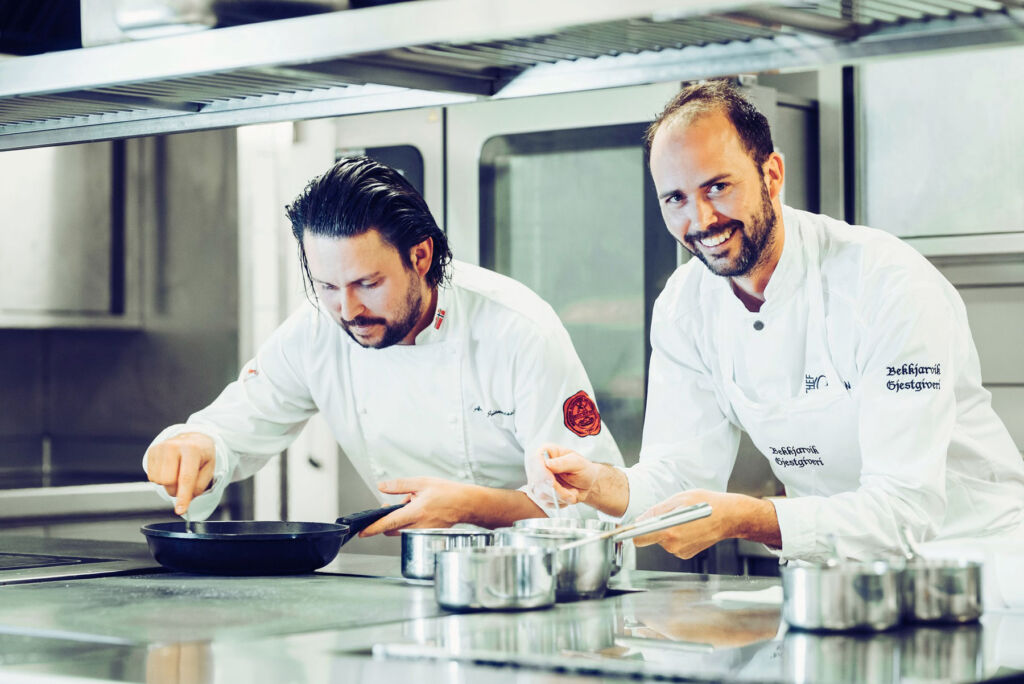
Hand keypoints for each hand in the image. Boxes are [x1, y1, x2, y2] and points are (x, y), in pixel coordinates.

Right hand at [145, 433, 215, 515]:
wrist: (193, 438)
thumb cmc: (202, 455)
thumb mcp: (209, 468)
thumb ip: (199, 486)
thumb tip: (187, 499)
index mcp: (192, 449)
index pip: (186, 478)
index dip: (183, 497)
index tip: (180, 510)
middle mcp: (174, 446)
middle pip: (169, 481)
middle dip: (176, 488)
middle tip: (184, 482)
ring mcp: (161, 447)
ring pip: (158, 480)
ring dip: (168, 484)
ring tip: (177, 473)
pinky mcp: (152, 451)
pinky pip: (152, 476)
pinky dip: (161, 478)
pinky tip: (169, 469)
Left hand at [360, 477, 474, 535]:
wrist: (466, 504)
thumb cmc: (447, 492)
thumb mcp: (422, 482)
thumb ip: (400, 486)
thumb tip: (382, 486)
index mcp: (416, 512)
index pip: (389, 523)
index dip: (373, 528)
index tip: (363, 532)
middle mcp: (418, 525)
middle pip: (392, 528)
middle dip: (388, 519)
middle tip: (397, 504)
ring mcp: (423, 532)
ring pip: (402, 529)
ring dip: (401, 518)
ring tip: (414, 504)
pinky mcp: (427, 535)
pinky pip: (411, 530)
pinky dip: (411, 521)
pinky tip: (421, 510)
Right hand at [526, 443, 601, 505]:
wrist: (586, 483)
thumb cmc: (582, 469)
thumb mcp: (578, 463)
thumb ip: (563, 463)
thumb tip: (548, 464)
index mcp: (545, 452)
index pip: (535, 461)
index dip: (541, 473)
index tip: (552, 482)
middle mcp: (537, 466)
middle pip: (537, 481)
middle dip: (556, 491)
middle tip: (572, 494)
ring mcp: (536, 481)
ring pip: (540, 495)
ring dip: (560, 498)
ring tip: (572, 493)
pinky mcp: (539, 495)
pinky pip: (545, 503)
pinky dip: (559, 503)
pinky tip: (567, 497)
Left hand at [632, 490, 741, 558]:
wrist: (730, 517)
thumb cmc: (707, 504)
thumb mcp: (679, 499)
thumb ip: (657, 511)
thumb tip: (640, 519)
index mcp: (669, 532)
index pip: (639, 538)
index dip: (632, 532)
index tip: (626, 529)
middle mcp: (674, 545)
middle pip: (650, 537)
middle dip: (653, 527)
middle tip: (667, 514)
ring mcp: (681, 551)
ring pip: (662, 540)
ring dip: (667, 529)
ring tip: (683, 518)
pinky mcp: (687, 554)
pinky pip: (672, 543)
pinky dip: (676, 535)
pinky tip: (689, 527)